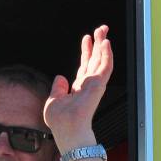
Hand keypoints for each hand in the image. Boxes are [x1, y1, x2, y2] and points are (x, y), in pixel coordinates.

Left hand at [44, 25, 112, 150]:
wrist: (67, 131)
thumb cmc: (61, 123)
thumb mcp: (53, 101)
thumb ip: (57, 89)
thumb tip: (60, 77)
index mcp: (78, 88)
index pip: (85, 66)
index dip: (86, 51)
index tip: (87, 38)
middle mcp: (88, 84)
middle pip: (95, 59)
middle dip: (98, 43)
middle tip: (102, 29)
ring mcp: (94, 84)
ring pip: (101, 60)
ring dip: (103, 45)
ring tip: (104, 31)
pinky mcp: (98, 85)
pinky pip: (105, 67)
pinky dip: (107, 55)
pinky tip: (106, 43)